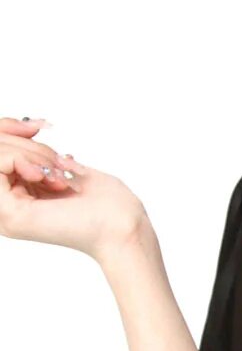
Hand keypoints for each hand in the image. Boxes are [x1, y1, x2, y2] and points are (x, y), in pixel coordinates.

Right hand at [0, 115, 147, 259]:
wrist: (120, 225)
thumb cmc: (104, 202)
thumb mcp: (62, 165)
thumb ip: (33, 151)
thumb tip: (23, 125)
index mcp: (13, 196)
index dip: (10, 129)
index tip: (39, 126)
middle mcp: (3, 206)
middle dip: (25, 143)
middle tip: (56, 161)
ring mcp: (3, 212)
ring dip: (29, 152)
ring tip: (56, 172)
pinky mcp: (8, 212)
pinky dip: (22, 159)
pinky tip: (47, 177)